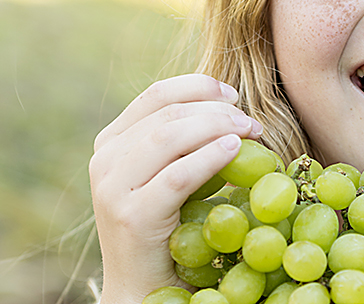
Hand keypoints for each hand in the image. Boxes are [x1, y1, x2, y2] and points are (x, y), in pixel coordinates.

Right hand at [89, 74, 262, 303]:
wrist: (145, 286)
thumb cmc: (169, 225)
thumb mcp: (170, 172)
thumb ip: (184, 140)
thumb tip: (232, 107)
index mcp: (112, 141)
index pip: (156, 94)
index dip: (199, 87)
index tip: (233, 94)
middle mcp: (105, 159)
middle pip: (168, 114)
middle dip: (216, 111)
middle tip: (250, 121)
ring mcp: (113, 188)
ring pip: (169, 138)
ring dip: (217, 128)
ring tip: (250, 132)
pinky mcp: (132, 216)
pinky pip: (177, 176)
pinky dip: (210, 158)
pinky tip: (234, 151)